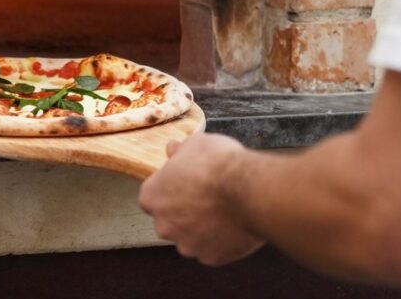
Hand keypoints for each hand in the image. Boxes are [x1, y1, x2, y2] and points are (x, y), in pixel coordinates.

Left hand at [139, 134, 264, 265]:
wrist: (249, 190)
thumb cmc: (219, 165)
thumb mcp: (195, 144)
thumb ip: (180, 150)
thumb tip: (173, 149)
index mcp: (152, 197)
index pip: (153, 195)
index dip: (171, 187)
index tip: (186, 181)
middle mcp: (164, 225)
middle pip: (169, 220)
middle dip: (184, 211)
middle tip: (206, 196)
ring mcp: (187, 244)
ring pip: (190, 238)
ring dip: (201, 228)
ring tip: (223, 210)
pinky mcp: (211, 257)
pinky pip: (212, 249)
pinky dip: (220, 240)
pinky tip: (233, 224)